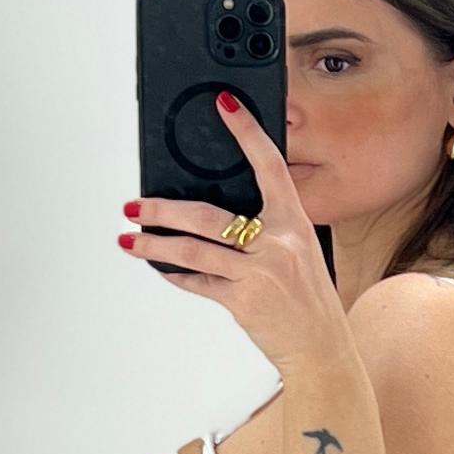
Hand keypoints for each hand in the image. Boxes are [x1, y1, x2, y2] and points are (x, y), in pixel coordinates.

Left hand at [119, 92, 345, 376]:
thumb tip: (219, 217)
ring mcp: (259, 274)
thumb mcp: (300, 254)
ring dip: (155, 245)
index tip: (226, 105)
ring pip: (194, 250)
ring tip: (130, 239)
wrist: (323, 348)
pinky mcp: (242, 302)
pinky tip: (161, 268)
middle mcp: (278, 244)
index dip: (247, 132)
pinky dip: (176, 275)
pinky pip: (198, 282)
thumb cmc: (309, 300)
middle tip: (136, 205)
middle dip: (163, 210)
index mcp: (295, 223)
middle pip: (208, 216)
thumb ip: (267, 231)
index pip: (270, 166)